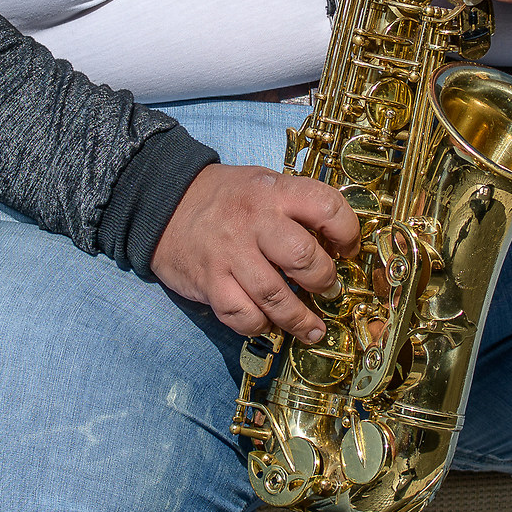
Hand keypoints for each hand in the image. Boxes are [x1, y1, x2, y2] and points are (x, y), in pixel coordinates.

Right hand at [150, 164, 359, 342]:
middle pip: (305, 259)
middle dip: (324, 281)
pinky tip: (269, 324)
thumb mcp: (264, 184)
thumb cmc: (225, 198)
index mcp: (274, 192)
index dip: (347, 232)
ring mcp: (230, 255)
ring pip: (276, 297)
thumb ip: (296, 206)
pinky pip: (243, 316)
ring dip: (300, 319)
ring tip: (313, 328)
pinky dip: (261, 326)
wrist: (163, 202)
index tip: (348, 249)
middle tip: (328, 289)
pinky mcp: (210, 283)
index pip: (326, 207)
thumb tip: (336, 241)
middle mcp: (253, 222)